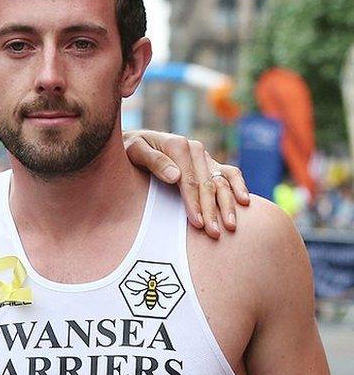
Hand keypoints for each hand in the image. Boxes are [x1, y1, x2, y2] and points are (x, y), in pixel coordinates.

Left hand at [123, 130, 248, 238]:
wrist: (134, 141)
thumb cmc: (129, 149)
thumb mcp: (133, 150)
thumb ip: (153, 161)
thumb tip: (175, 176)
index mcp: (178, 146)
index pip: (189, 180)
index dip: (194, 203)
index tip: (198, 223)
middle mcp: (195, 149)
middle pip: (207, 184)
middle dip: (212, 210)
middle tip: (215, 233)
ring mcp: (204, 156)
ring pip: (222, 181)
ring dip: (228, 204)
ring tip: (232, 226)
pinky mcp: (209, 163)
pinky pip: (229, 173)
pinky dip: (239, 186)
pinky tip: (245, 202)